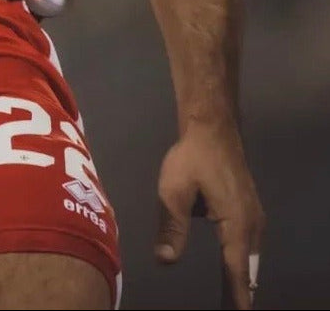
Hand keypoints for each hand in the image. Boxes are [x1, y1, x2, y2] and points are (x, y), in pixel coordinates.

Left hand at [154, 120, 264, 309]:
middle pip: (248, 269)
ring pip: (251, 258)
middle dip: (240, 292)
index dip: (236, 296)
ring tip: (232, 299)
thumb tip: (165, 261)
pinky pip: (249, 245)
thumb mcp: (174, 192)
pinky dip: (242, 262)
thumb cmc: (192, 158)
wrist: (212, 127)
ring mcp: (255, 217)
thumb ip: (172, 228)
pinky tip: (233, 271)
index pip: (237, 271)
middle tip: (231, 309)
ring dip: (242, 278)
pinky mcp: (250, 210)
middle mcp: (253, 226)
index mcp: (237, 225)